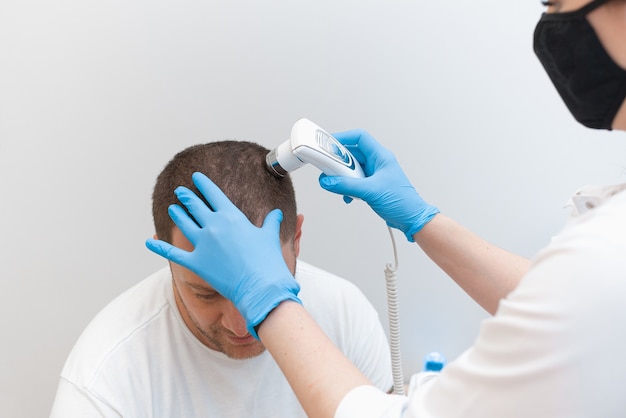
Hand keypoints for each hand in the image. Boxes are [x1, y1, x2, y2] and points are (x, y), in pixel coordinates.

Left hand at [145, 172, 300, 338]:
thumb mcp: (270, 236)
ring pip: (184, 224)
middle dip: (186, 197)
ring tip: (172, 209)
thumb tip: (276, 214)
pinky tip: (150, 241)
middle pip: (195, 206)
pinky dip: (160, 247)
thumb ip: (270, 222)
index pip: (213, 194)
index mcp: (231, 216)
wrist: (261, 286)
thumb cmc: (267, 262)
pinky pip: (173, 253)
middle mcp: (214, 226)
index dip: (204, 184)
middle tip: (180, 191)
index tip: (197, 177)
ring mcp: (203, 244)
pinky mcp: (196, 263)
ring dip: (177, 215)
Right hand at [319, 129, 438, 240]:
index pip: (359, 138)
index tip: (329, 144)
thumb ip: (346, 185)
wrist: (411, 218)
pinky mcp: (372, 186)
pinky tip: (348, 195)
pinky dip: (348, 187)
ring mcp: (374, 174)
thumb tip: (328, 181)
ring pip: (352, 169)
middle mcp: (377, 163)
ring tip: (339, 184)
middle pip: (352, 154)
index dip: (343, 137)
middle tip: (329, 168)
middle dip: (340, 161)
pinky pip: (354, 181)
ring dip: (343, 177)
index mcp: (381, 156)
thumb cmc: (403, 201)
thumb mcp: (370, 191)